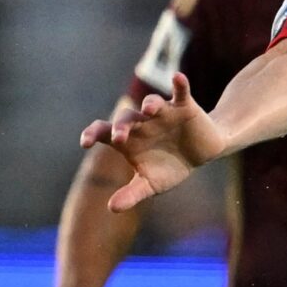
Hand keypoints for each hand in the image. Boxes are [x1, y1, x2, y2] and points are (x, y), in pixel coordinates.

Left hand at [78, 74, 222, 212]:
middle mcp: (142, 122)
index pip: (104, 131)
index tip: (85, 143)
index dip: (92, 133)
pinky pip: (181, 91)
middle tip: (119, 138)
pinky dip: (179, 84)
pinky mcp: (184, 106)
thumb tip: (111, 208)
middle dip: (121, 125)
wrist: (201, 154)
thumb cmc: (169, 167)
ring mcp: (163, 112)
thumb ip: (131, 194)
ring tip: (149, 110)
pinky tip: (178, 77)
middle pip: (125, 117)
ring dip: (150, 104)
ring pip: (152, 103)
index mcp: (128, 138)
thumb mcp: (150, 184)